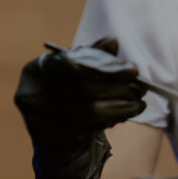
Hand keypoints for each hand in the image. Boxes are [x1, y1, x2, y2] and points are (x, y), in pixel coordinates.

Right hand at [14, 37, 145, 178]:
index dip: (108, 69)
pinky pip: (88, 129)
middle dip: (118, 89)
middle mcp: (36, 91)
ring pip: (88, 112)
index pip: (78, 66)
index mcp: (42, 67)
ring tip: (139, 104)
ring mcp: (41, 117)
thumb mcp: (77, 64)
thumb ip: (94, 53)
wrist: (46, 117)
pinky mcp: (52, 136)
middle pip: (84, 90)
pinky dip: (110, 120)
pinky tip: (124, 115)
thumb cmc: (65, 83)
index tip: (134, 71)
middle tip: (141, 89)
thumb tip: (113, 42)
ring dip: (120, 108)